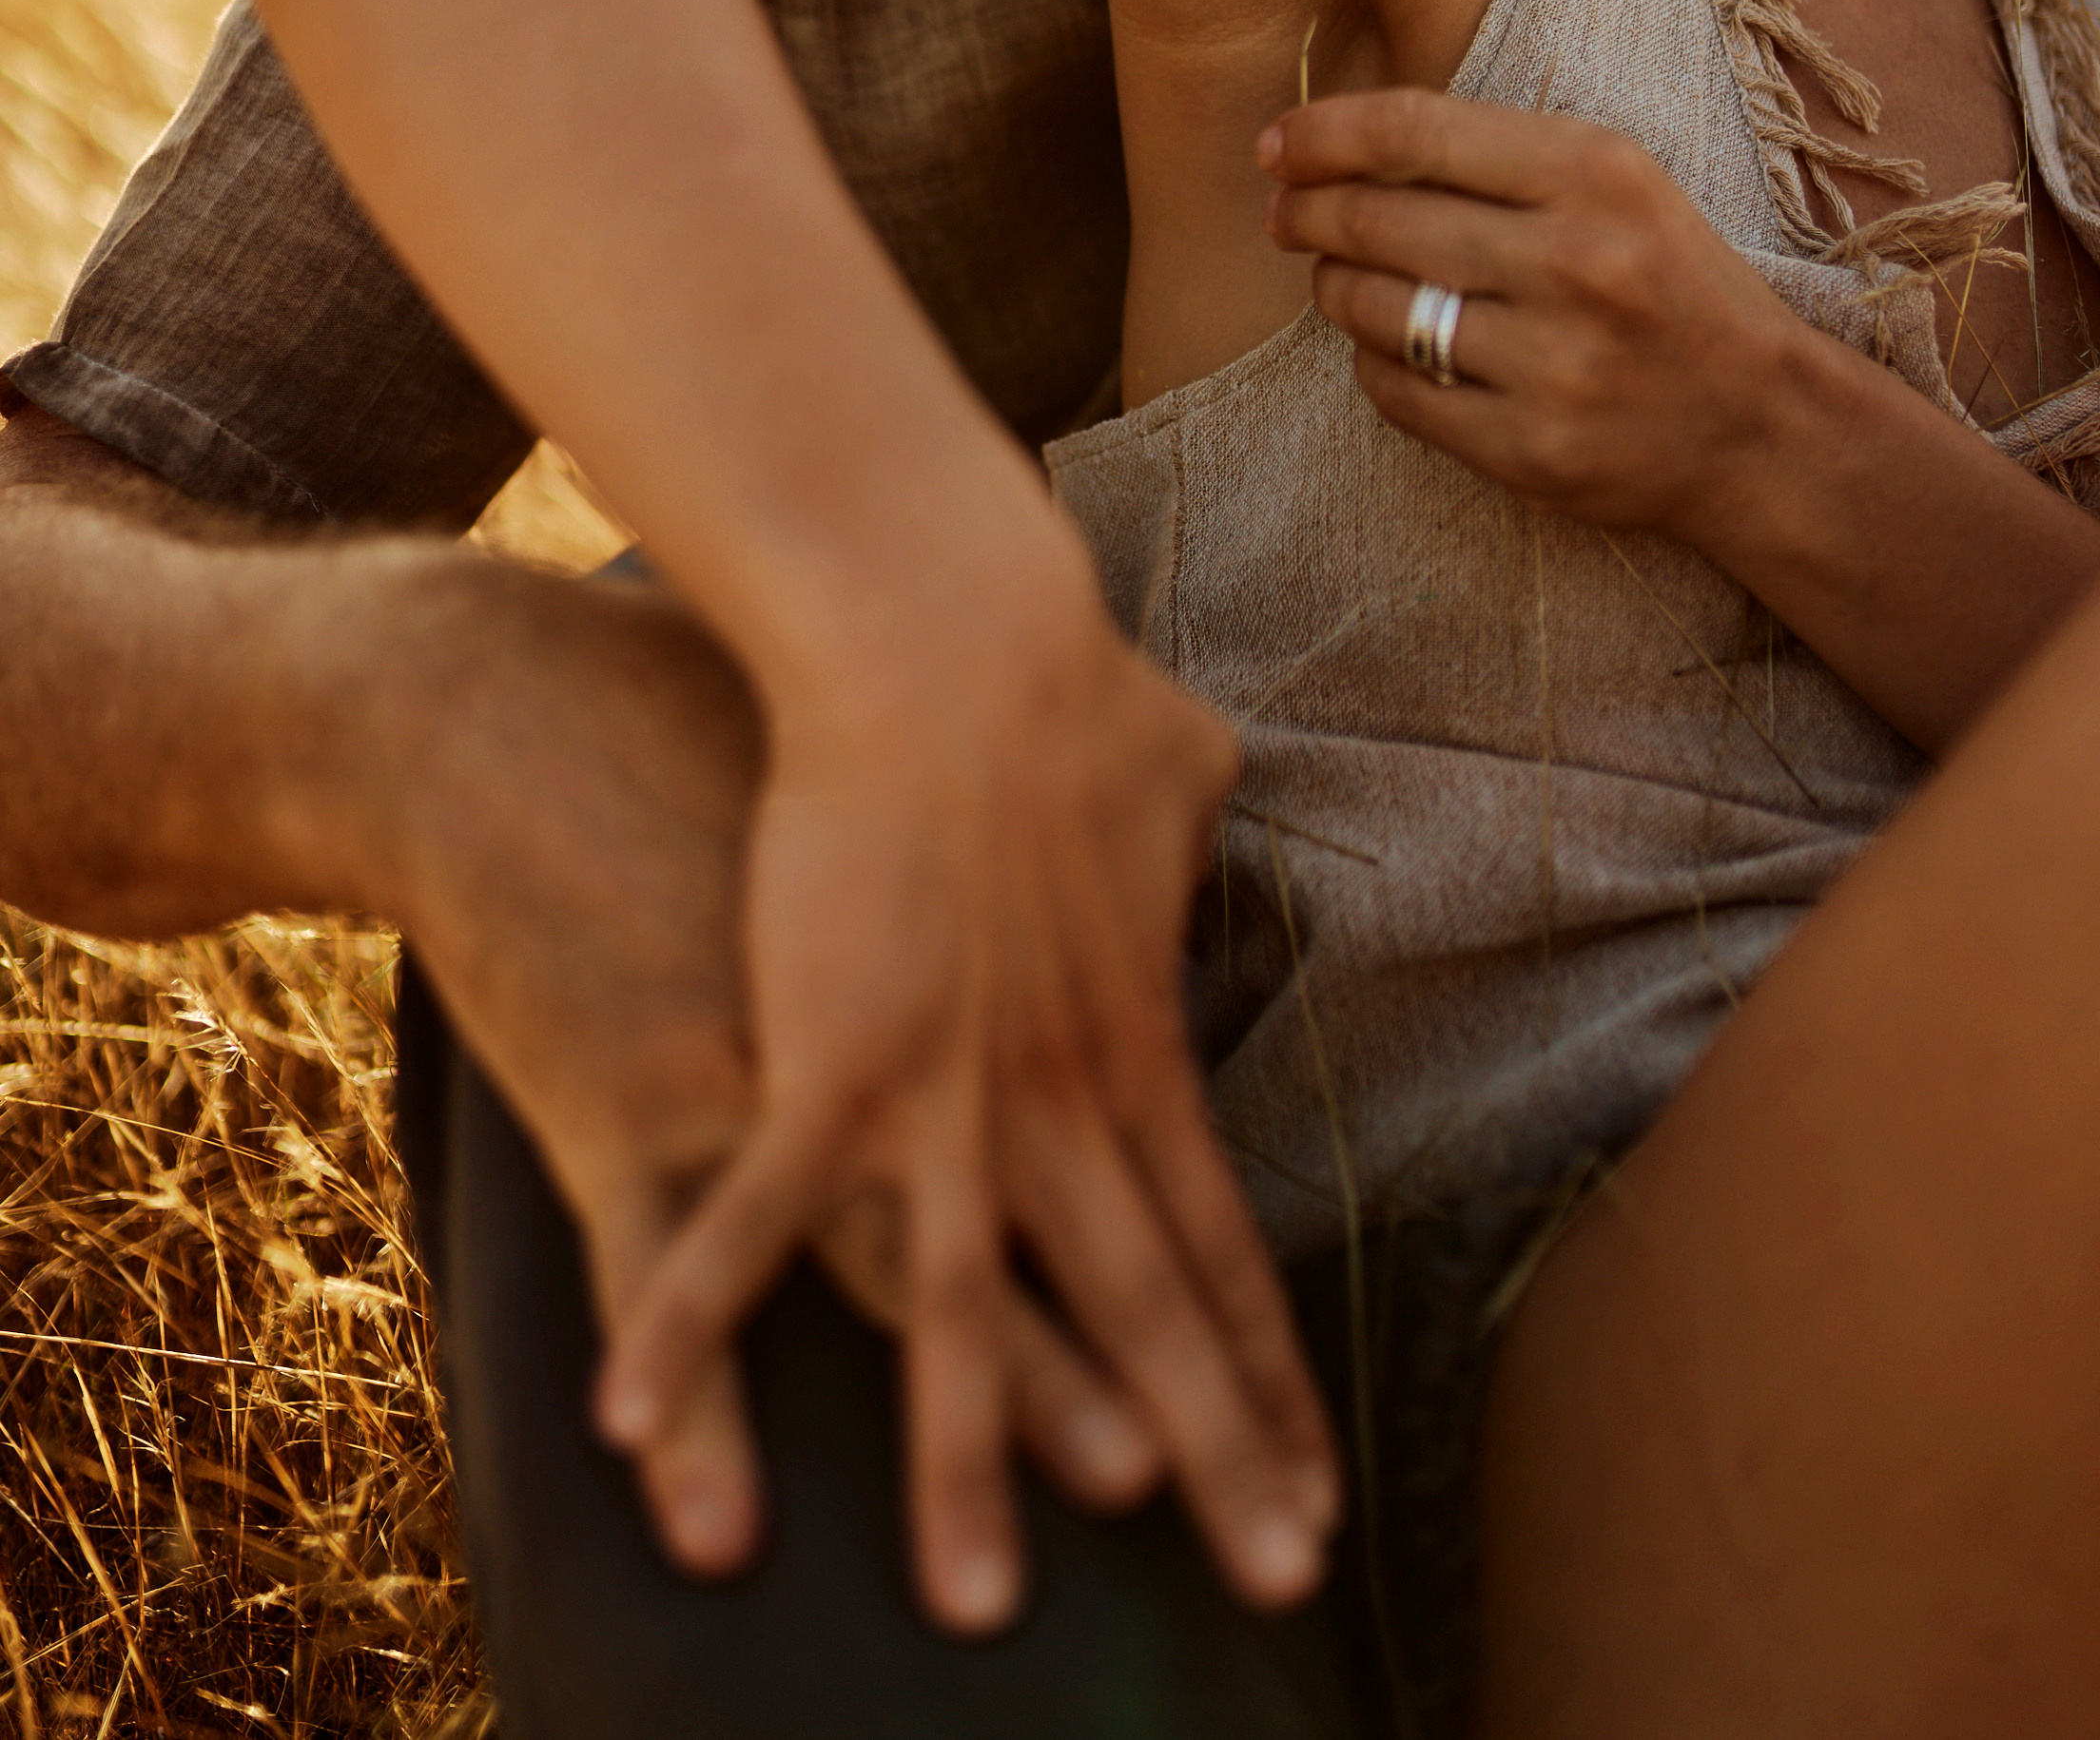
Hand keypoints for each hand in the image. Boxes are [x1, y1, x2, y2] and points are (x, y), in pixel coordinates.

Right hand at [378, 557, 1190, 1582]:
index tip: (1315, 1484)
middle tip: (1280, 1587)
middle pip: (1144, 1306)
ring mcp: (939, 1085)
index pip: (1217, 1242)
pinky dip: (698, 1329)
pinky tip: (644, 1439)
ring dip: (969, 1466)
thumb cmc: (1046, 666)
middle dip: (1209, 1460)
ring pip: (961, 1312)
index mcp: (1128, 1037)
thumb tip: (1208, 791)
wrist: (948, 627)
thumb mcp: (1156, 751)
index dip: (1264, 1372)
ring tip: (977, 1612)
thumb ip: (1177, 819)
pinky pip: (749, 1221)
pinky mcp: (816, 1054)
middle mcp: (1055, 1090)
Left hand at [1260, 87, 1803, 542]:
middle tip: (1285, 216)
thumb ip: (1496, 155)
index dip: (1324, 134)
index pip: (1415, 131)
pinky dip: (1372, 363)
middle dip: (1308, 213)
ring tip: (1340, 280)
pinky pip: (1395, 394)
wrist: (1762, 425)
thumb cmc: (1672, 284)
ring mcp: (1552, 364)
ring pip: (1373, 310)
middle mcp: (1575, 263)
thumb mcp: (1617, 183)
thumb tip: (1337, 143)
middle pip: (1378, 220)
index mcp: (1597, 173)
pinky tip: (1392, 349)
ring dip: (1334, 288)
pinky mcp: (1529, 450)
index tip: (1276, 145)